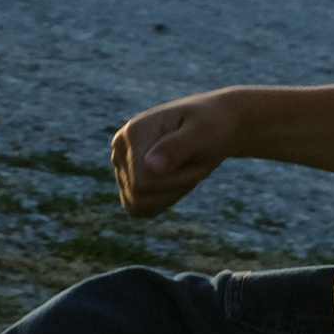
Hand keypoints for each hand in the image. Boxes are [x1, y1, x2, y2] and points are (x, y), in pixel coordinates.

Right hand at [111, 89, 244, 217]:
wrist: (213, 125)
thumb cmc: (211, 124)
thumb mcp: (203, 131)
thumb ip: (177, 147)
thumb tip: (149, 166)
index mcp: (133, 132)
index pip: (143, 180)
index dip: (176, 182)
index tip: (202, 169)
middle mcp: (120, 148)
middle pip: (140, 193)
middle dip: (176, 187)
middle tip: (199, 169)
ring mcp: (121, 165)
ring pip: (138, 204)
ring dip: (172, 194)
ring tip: (188, 171)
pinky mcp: (127, 180)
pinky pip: (139, 208)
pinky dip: (164, 200)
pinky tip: (178, 181)